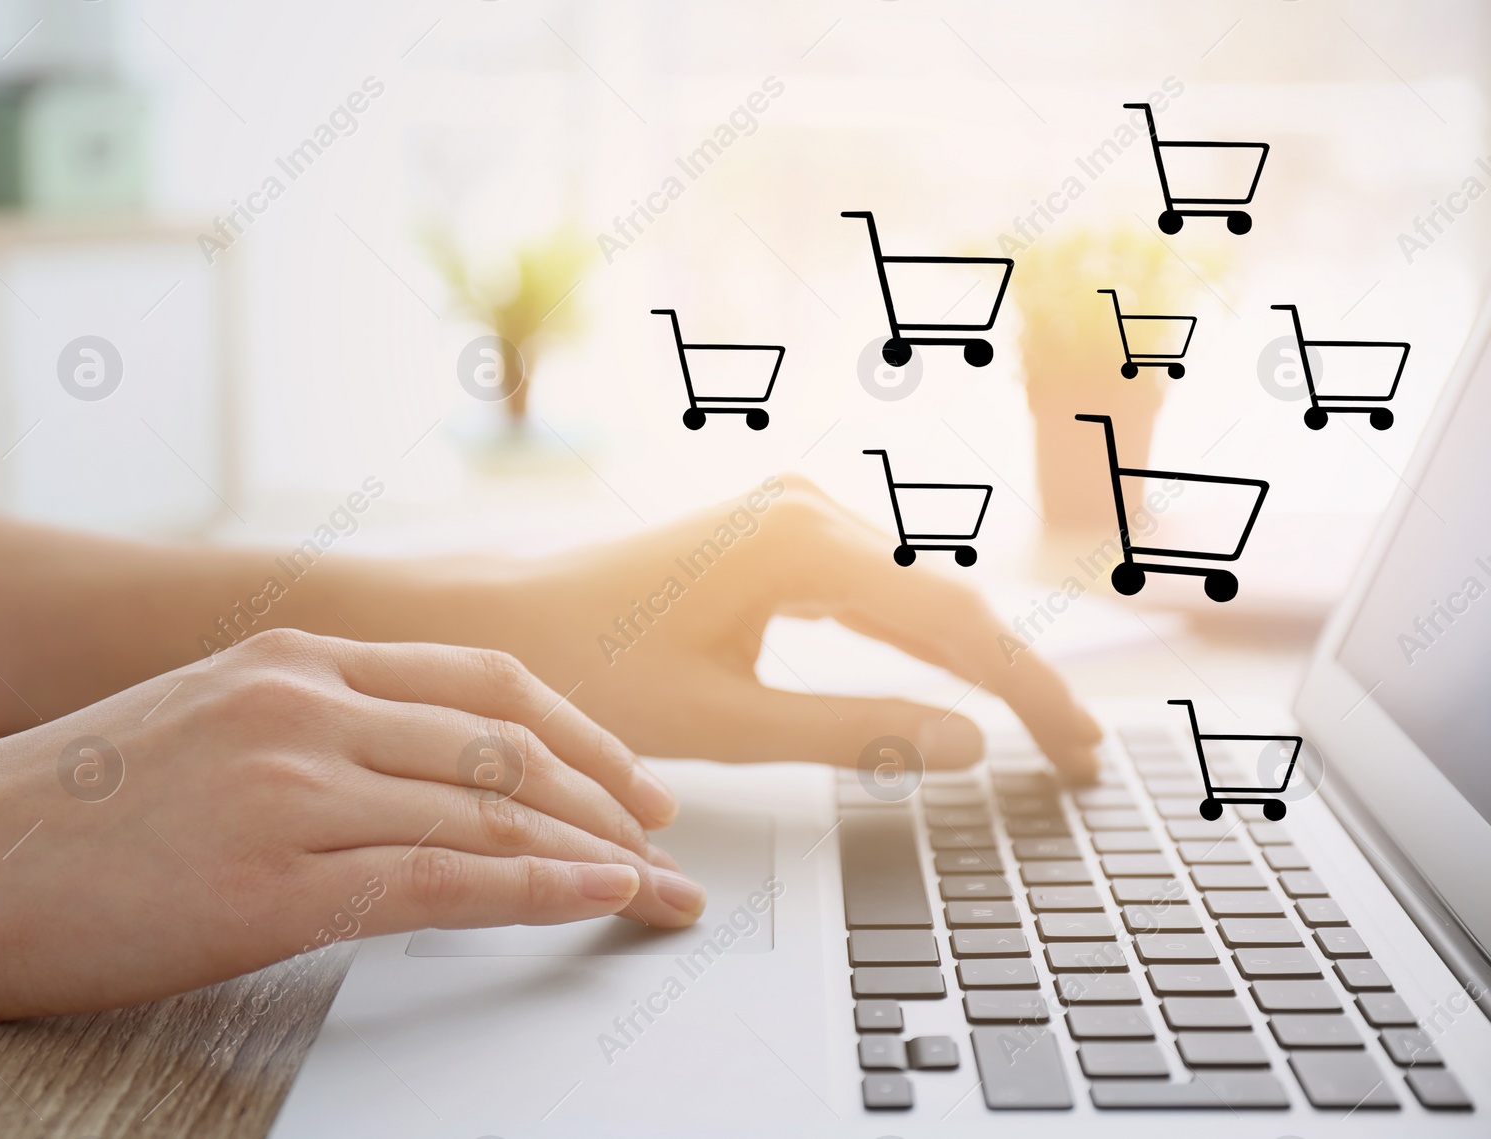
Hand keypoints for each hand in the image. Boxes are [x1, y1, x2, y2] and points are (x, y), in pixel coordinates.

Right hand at [0, 629, 703, 1027]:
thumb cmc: (72, 807)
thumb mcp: (210, 723)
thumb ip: (317, 726)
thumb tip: (420, 769)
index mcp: (296, 657)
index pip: (481, 682)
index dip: (578, 728)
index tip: (630, 777)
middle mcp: (306, 703)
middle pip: (506, 740)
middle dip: (607, 791)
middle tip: (664, 834)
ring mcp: (292, 784)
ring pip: (489, 807)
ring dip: (592, 849)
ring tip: (652, 884)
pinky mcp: (272, 877)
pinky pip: (444, 877)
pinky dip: (537, 887)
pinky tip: (596, 898)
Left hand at [470, 476, 1102, 779]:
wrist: (504, 621)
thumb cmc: (590, 668)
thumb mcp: (726, 721)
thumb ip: (856, 733)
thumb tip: (971, 746)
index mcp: (796, 544)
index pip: (952, 623)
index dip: (1027, 691)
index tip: (1081, 750)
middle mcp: (806, 508)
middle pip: (948, 599)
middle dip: (1016, 678)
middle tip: (1081, 755)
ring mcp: (794, 513)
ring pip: (919, 592)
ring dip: (977, 658)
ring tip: (1044, 727)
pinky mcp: (780, 533)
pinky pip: (877, 587)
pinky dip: (924, 638)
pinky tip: (963, 679)